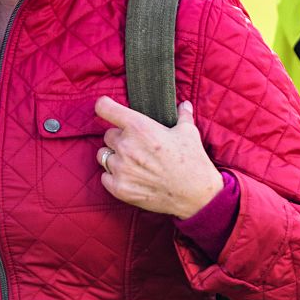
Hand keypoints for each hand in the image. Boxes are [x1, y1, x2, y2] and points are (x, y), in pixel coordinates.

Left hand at [94, 98, 222, 218]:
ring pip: (104, 156)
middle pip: (108, 135)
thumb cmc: (192, 161)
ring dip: (115, 157)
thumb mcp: (189, 132)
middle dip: (120, 138)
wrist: (196, 194)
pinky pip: (105, 176)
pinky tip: (131, 177)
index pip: (105, 109)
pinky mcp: (119, 188)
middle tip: (137, 146)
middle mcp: (125, 146)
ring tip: (133, 163)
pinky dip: (114, 177)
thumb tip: (184, 105)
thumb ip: (183, 115)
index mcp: (139, 127)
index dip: (104, 106)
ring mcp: (120, 168)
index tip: (106, 106)